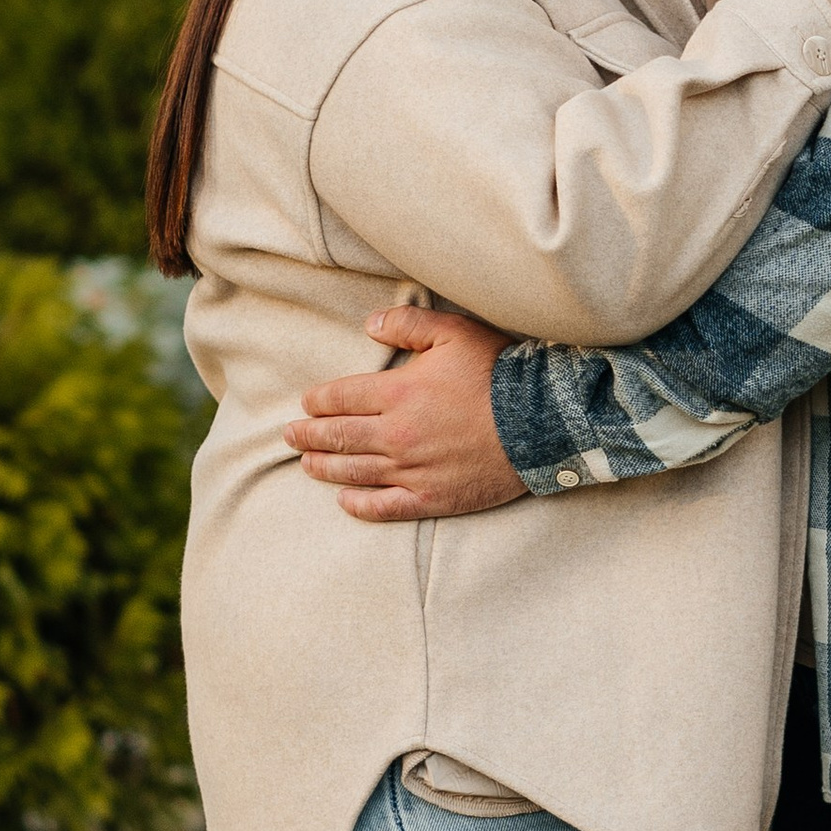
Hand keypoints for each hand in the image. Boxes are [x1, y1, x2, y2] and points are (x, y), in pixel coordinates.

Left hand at [286, 305, 526, 523]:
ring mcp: (412, 470)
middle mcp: (396, 435)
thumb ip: (408, 324)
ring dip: (324, 468)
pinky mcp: (432, 497)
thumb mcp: (454, 333)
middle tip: (290, 435)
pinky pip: (384, 507)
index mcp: (397, 393)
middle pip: (337, 436)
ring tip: (307, 465)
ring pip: (353, 472)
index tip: (306, 403)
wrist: (540, 422)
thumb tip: (370, 323)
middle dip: (308, 435)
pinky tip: (345, 501)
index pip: (340, 398)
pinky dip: (359, 505)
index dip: (317, 401)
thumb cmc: (497, 373)